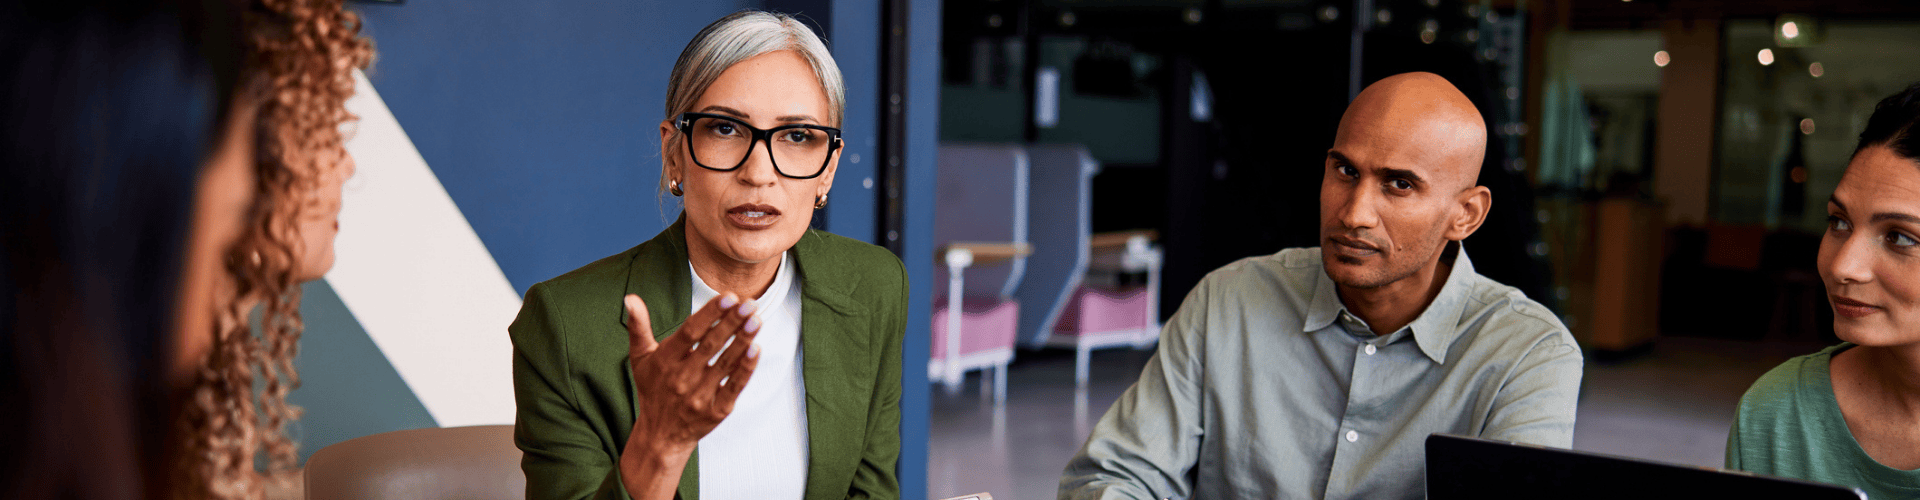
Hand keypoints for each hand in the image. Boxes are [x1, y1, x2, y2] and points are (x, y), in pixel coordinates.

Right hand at [617, 293, 761, 498]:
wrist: (660, 435)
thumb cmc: (653, 389)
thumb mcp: (640, 358)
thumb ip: (638, 326)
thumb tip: (630, 298)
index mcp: (665, 361)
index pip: (690, 332)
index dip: (710, 314)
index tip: (729, 297)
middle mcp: (682, 378)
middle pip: (711, 345)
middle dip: (732, 322)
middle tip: (751, 303)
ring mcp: (700, 396)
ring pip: (725, 363)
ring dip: (743, 341)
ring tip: (756, 320)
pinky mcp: (716, 411)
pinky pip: (734, 386)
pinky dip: (746, 369)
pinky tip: (757, 349)